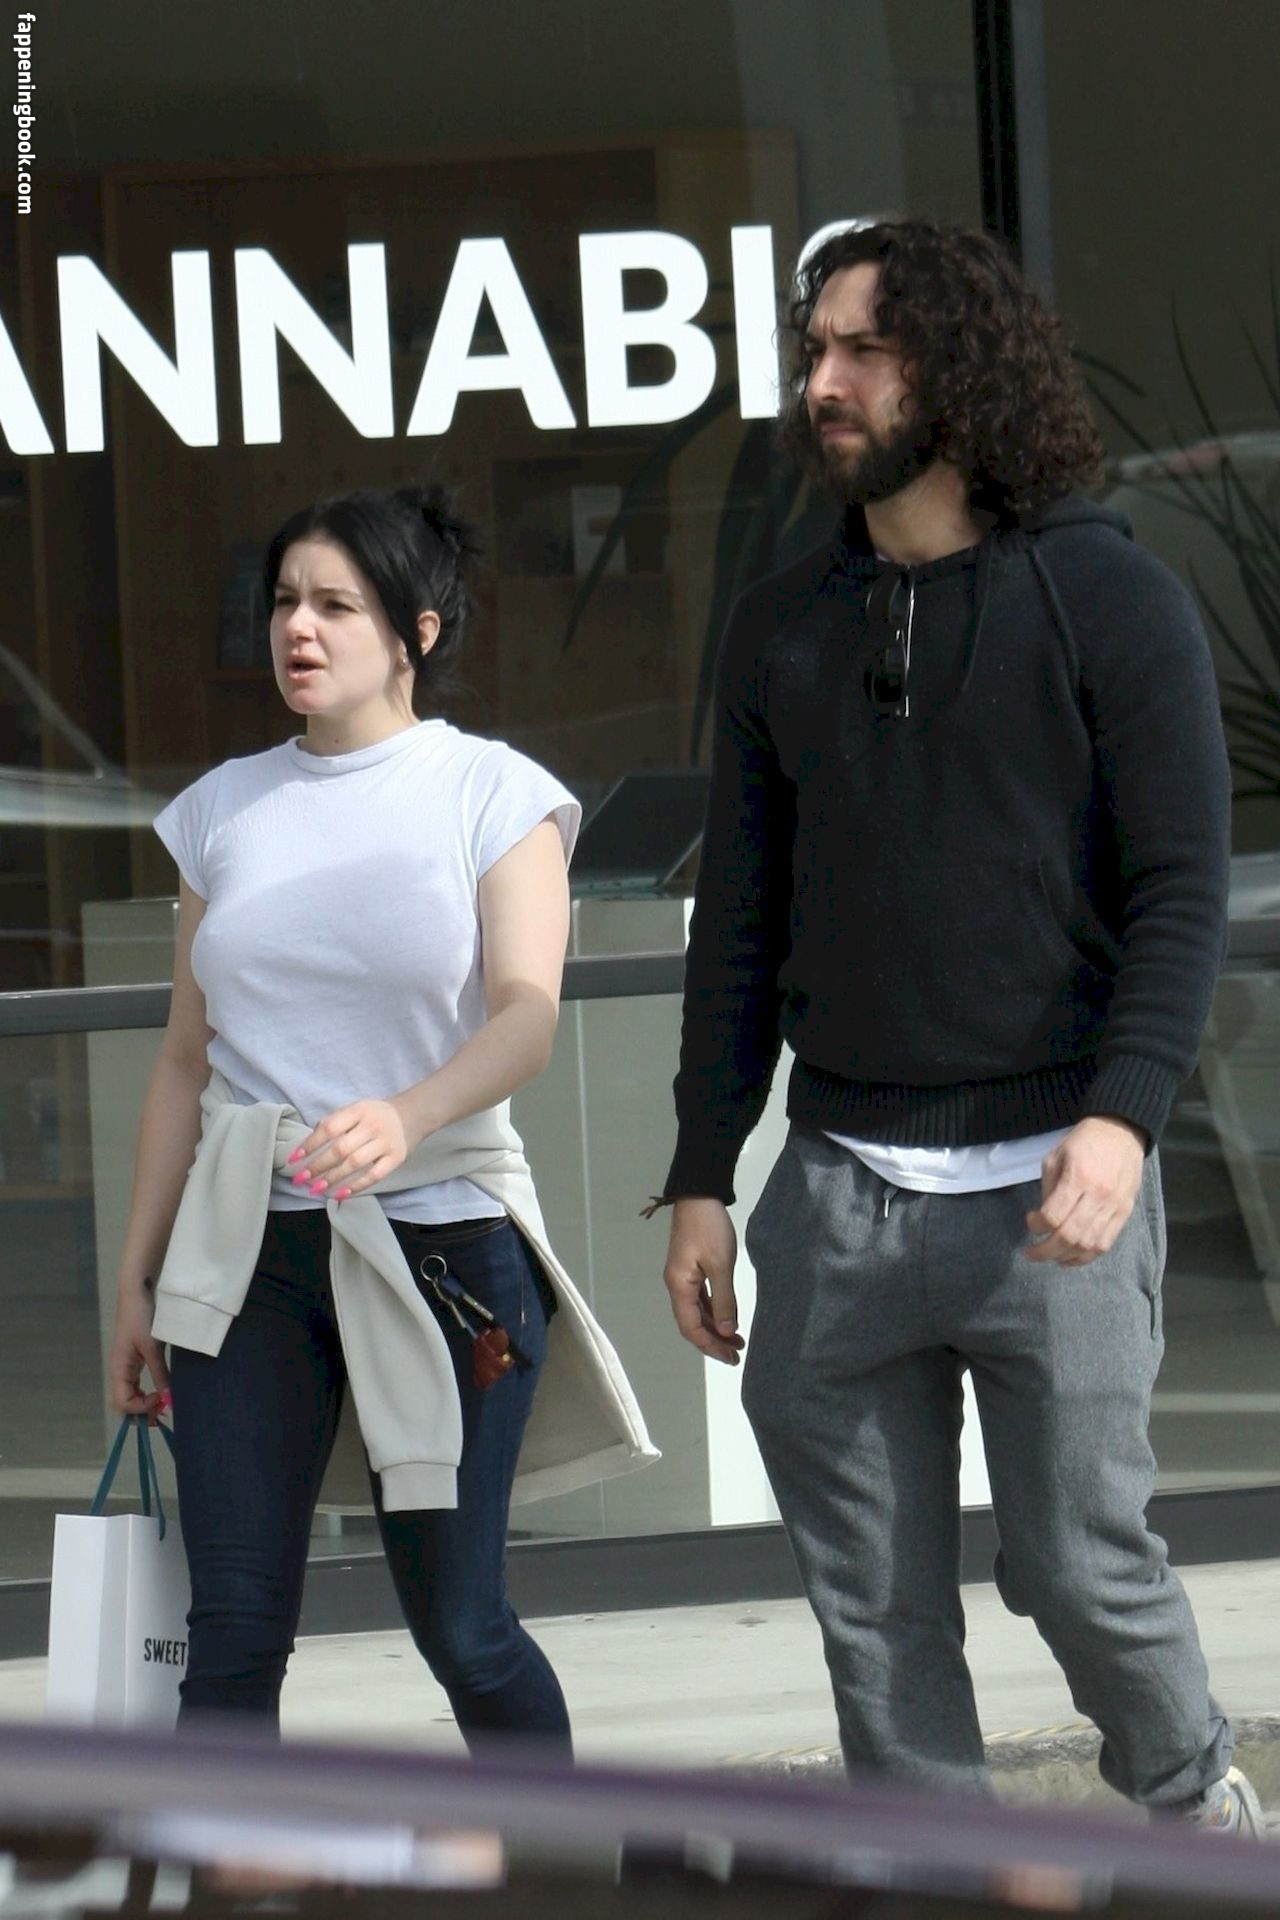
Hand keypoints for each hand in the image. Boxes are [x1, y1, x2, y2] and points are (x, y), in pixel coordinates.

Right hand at [109, 1286, 170, 1418]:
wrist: (137, 1294)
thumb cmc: (141, 1318)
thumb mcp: (153, 1347)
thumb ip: (160, 1374)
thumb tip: (169, 1400)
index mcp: (119, 1371)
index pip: (123, 1404)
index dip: (141, 1408)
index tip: (161, 1400)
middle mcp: (119, 1373)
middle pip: (124, 1404)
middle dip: (141, 1412)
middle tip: (164, 1411)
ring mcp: (126, 1368)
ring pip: (130, 1396)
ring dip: (144, 1404)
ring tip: (164, 1406)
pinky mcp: (134, 1361)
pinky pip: (136, 1386)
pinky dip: (146, 1393)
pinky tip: (160, 1393)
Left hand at [286, 1098, 409, 1200]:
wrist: (414, 1114)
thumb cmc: (377, 1114)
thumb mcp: (356, 1109)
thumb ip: (335, 1121)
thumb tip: (310, 1142)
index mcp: (359, 1110)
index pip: (330, 1127)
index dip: (310, 1144)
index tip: (295, 1158)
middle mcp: (372, 1126)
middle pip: (340, 1149)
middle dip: (317, 1166)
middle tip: (300, 1179)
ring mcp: (385, 1143)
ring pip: (354, 1163)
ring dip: (332, 1178)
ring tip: (316, 1189)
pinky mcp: (396, 1158)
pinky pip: (374, 1175)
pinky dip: (356, 1186)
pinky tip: (340, 1194)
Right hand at [663, 1197, 744, 1364]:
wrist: (699, 1194)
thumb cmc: (709, 1227)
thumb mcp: (721, 1264)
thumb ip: (725, 1299)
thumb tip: (728, 1330)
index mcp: (679, 1286)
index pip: (691, 1327)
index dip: (711, 1345)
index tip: (731, 1356)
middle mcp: (676, 1285)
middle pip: (692, 1323)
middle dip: (714, 1341)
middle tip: (737, 1354)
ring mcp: (682, 1277)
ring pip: (696, 1312)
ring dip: (715, 1327)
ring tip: (737, 1341)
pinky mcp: (690, 1269)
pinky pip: (700, 1299)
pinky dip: (713, 1312)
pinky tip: (728, 1318)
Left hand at [1024, 1115, 1145, 1265]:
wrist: (1121, 1132)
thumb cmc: (1083, 1142)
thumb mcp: (1055, 1157)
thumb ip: (1048, 1188)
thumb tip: (1042, 1219)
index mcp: (1077, 1178)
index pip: (1053, 1216)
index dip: (1036, 1225)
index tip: (1030, 1221)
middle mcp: (1098, 1196)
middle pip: (1069, 1236)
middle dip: (1045, 1251)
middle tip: (1031, 1253)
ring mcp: (1114, 1207)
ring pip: (1088, 1245)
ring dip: (1065, 1257)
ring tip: (1050, 1257)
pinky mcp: (1124, 1213)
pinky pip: (1105, 1244)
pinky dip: (1086, 1257)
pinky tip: (1071, 1258)